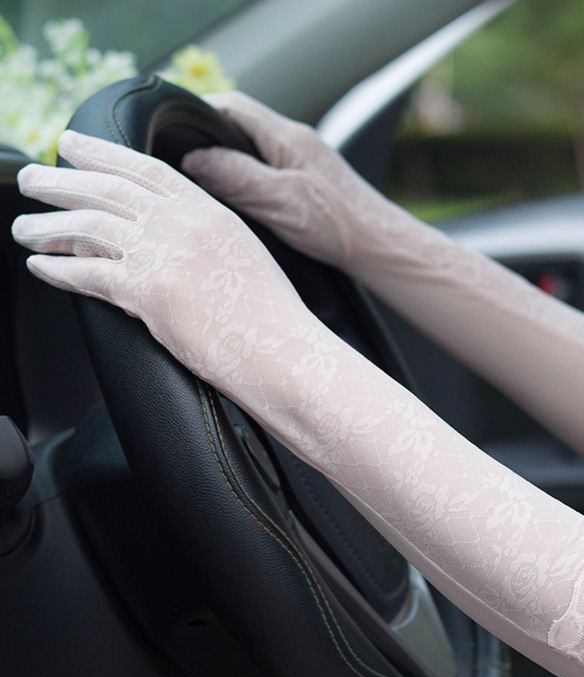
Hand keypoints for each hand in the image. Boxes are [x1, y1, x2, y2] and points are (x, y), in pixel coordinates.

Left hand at [12, 130, 312, 392]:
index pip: (147, 170)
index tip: (73, 145)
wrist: (285, 351)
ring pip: (89, 224)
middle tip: (32, 178)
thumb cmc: (272, 318)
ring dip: (46, 225)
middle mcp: (184, 225)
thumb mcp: (243, 260)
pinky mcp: (149, 292)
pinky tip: (39, 266)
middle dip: (62, 180)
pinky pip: (87, 272)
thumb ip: (205, 241)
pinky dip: (56, 269)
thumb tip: (166, 243)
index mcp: (210, 213)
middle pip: (109, 189)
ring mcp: (165, 255)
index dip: (104, 153)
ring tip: (24, 227)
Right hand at [182, 91, 423, 272]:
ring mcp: (303, 161)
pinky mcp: (308, 182)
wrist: (379, 246)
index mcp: (287, 137)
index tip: (173, 134)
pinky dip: (248, 180)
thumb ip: (237, 177)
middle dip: (209, 140)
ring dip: (229, 163)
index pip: (232, 107)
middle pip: (240, 127)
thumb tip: (195, 158)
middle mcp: (296, 142)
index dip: (198, 115)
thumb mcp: (281, 200)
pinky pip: (268, 170)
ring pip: (253, 150)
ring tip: (205, 185)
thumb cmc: (339, 224)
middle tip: (183, 164)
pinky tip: (241, 203)